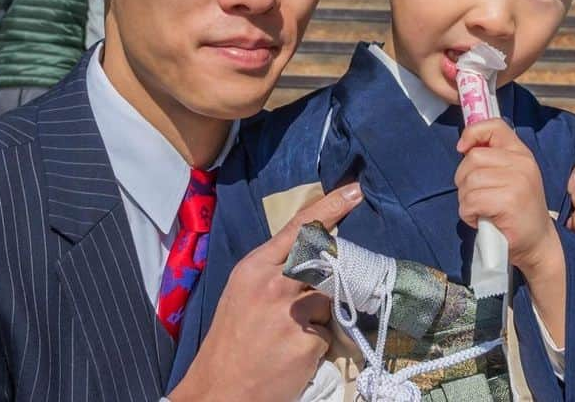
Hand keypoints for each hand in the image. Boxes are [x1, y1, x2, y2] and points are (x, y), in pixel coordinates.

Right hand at [170, 182, 362, 401]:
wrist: (220, 390)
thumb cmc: (232, 338)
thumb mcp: (244, 290)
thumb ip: (274, 268)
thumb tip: (313, 253)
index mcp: (255, 266)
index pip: (298, 228)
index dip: (330, 207)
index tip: (354, 191)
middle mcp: (274, 284)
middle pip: (323, 260)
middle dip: (336, 266)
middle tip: (329, 280)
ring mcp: (290, 314)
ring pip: (329, 298)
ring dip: (320, 315)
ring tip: (291, 333)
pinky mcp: (305, 345)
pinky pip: (327, 335)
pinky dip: (317, 344)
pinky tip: (294, 356)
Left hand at [457, 120, 565, 345]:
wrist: (538, 245)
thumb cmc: (517, 211)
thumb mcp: (510, 176)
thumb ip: (493, 158)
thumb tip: (463, 146)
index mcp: (521, 153)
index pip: (493, 126)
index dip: (472, 133)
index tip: (463, 149)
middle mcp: (522, 163)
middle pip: (472, 158)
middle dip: (464, 180)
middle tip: (476, 197)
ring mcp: (517, 182)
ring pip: (469, 181)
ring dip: (466, 200)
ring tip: (481, 210)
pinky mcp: (509, 202)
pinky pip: (471, 201)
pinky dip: (468, 213)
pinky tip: (482, 220)